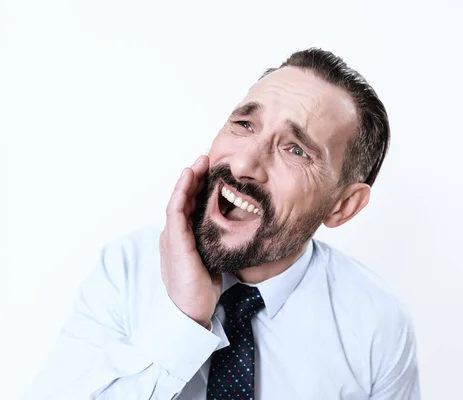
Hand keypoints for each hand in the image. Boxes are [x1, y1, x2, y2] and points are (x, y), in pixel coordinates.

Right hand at [159, 155, 221, 327]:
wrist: (191, 310)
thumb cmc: (202, 288)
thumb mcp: (212, 258)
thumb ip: (216, 243)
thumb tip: (235, 231)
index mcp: (184, 237)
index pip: (191, 206)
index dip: (200, 187)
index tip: (213, 171)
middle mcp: (176, 233)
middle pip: (184, 199)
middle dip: (195, 177)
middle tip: (207, 158)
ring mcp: (173, 236)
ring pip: (179, 199)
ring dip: (188, 178)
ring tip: (200, 160)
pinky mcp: (175, 241)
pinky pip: (176, 210)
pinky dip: (182, 191)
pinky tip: (189, 176)